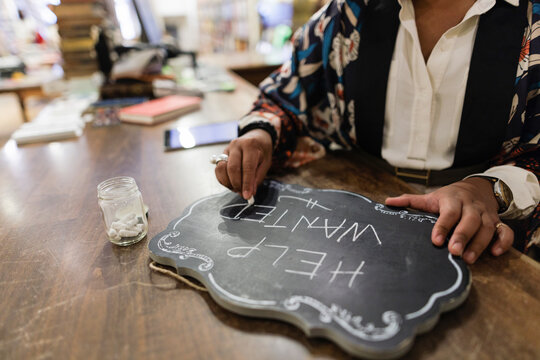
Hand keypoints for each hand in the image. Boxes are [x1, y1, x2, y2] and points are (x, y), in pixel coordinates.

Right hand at [215, 129, 272, 199]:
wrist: (256, 137)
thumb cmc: (262, 151)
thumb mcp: (265, 163)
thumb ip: (257, 178)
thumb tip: (249, 192)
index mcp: (250, 145)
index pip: (247, 167)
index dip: (247, 183)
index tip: (247, 196)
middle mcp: (236, 145)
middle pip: (232, 168)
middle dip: (237, 184)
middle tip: (243, 194)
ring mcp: (227, 149)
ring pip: (221, 169)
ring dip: (228, 183)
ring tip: (237, 189)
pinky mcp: (221, 154)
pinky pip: (218, 169)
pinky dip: (223, 180)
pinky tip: (231, 184)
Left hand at [385, 178, 513, 263]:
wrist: (476, 188)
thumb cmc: (449, 197)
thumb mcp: (430, 197)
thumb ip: (410, 201)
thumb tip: (387, 203)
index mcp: (453, 200)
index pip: (448, 213)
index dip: (443, 227)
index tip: (436, 241)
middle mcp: (471, 206)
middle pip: (470, 221)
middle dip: (462, 236)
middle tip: (454, 252)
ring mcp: (486, 215)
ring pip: (487, 228)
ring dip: (479, 244)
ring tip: (468, 259)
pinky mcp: (497, 222)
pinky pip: (505, 232)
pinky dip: (503, 242)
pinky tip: (494, 253)